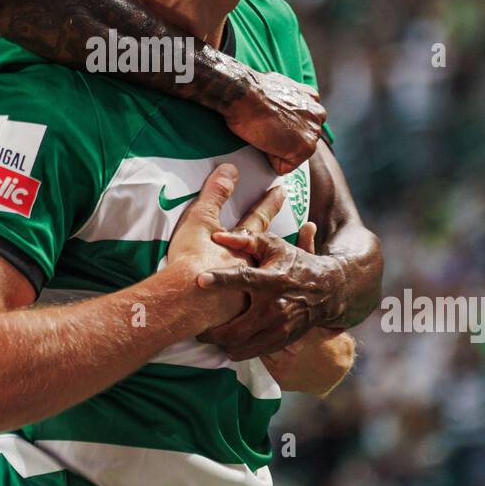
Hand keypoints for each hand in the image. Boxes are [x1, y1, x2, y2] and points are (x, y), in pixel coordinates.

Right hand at [164, 164, 286, 327]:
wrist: (186, 301)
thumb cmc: (191, 259)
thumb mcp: (200, 220)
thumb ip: (215, 194)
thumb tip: (230, 168)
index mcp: (245, 246)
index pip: (259, 218)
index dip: (268, 203)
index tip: (281, 191)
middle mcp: (254, 269)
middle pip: (270, 257)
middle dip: (280, 249)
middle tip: (298, 238)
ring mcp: (250, 294)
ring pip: (264, 288)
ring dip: (269, 285)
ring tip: (274, 285)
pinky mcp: (240, 317)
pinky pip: (252, 313)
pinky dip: (255, 311)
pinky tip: (253, 315)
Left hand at [194, 219, 344, 360]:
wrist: (328, 290)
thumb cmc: (295, 264)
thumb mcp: (274, 246)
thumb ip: (245, 240)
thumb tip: (217, 236)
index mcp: (272, 279)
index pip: (243, 279)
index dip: (220, 280)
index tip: (200, 279)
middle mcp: (275, 307)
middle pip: (236, 329)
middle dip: (212, 333)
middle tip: (198, 329)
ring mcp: (280, 327)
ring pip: (242, 346)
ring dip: (222, 344)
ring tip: (211, 336)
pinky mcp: (282, 340)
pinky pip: (252, 352)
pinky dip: (237, 350)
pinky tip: (229, 342)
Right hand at [222, 70, 325, 175]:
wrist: (244, 95)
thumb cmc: (251, 90)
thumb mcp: (275, 88)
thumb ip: (286, 101)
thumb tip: (276, 107)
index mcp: (311, 98)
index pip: (302, 123)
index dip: (282, 126)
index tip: (270, 121)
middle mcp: (317, 114)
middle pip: (300, 139)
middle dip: (283, 138)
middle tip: (265, 127)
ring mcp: (313, 132)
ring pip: (294, 153)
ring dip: (277, 149)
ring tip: (264, 131)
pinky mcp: (304, 148)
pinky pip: (285, 166)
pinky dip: (271, 160)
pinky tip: (263, 140)